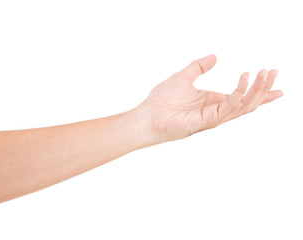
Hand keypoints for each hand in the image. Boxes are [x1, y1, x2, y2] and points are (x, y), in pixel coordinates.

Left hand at [138, 54, 283, 143]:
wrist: (148, 115)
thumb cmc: (162, 100)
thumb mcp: (184, 76)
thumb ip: (199, 66)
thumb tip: (215, 56)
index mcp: (212, 101)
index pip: (241, 96)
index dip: (259, 89)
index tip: (275, 79)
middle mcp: (216, 110)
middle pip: (248, 102)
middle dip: (263, 88)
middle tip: (274, 72)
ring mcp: (213, 117)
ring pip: (244, 106)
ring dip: (257, 90)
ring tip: (265, 74)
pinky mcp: (208, 120)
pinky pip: (229, 106)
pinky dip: (239, 93)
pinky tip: (245, 79)